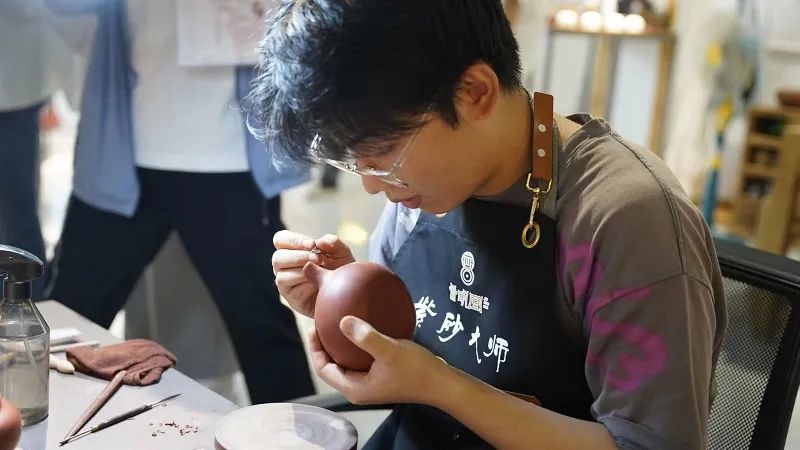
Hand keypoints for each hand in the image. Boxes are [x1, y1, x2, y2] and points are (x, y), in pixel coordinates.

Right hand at [272, 231, 354, 316]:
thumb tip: (318, 242)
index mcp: (292, 250)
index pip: (281, 239)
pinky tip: (316, 280)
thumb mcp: (341, 253)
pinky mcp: (290, 295)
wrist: (346, 293)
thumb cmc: (340, 269)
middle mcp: (285, 265)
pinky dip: (302, 280)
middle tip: (318, 258)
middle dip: (299, 256)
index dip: (294, 240)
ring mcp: (285, 281)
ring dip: (301, 268)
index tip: (312, 244)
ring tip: (320, 269)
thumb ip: (333, 242)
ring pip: (281, 272)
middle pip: (277, 257)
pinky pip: (287, 285)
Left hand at [310, 316, 451, 405]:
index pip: (323, 369)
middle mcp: (359, 388)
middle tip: (324, 321)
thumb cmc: (417, 370)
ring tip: (340, 321)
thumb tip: (343, 321)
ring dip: (340, 344)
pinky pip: (360, 359)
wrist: (442, 383)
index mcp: (355, 388)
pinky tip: (364, 327)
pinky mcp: (381, 376)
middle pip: (332, 366)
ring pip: (346, 362)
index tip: (314, 326)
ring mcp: (370, 383)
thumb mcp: (390, 350)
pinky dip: (357, 344)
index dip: (315, 348)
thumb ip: (366, 337)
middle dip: (325, 344)